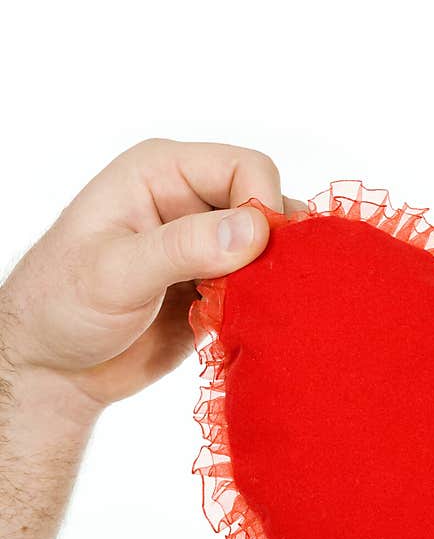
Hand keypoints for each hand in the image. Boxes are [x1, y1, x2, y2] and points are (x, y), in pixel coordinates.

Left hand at [0, 138, 303, 420]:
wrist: (56, 369)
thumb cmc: (61, 309)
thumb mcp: (115, 274)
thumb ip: (182, 247)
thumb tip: (254, 230)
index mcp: (162, 173)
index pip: (246, 169)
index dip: (262, 208)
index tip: (255, 258)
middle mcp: (190, 201)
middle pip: (268, 207)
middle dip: (273, 248)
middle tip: (251, 291)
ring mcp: (207, 246)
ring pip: (273, 250)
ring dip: (271, 281)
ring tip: (244, 311)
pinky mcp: (219, 288)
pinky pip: (264, 287)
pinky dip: (265, 306)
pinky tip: (242, 326)